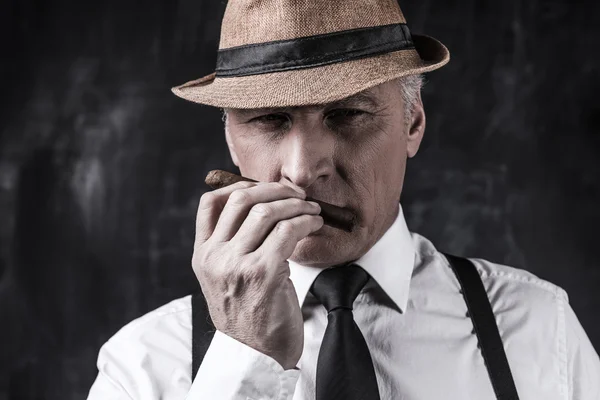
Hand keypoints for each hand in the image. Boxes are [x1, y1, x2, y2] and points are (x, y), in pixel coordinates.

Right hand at [193, 180, 323, 369]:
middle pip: (241, 200)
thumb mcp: (226, 278)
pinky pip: (287, 232)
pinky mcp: (262, 273)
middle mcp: (214, 257)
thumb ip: (232, 247)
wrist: (254, 354)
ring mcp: (236, 264)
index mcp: (202, 255)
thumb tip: (263, 208)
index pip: (210, 204)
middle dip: (275, 190)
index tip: (265, 188)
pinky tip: (314, 225)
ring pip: (266, 213)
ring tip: (311, 210)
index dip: (240, 186)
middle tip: (296, 194)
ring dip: (295, 205)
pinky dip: (305, 222)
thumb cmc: (249, 315)